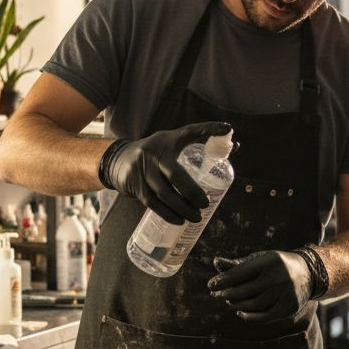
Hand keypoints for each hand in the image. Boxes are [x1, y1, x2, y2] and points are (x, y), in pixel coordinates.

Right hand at [101, 122, 231, 223]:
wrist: (119, 159)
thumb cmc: (156, 151)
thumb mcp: (172, 141)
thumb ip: (197, 139)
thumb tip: (230, 138)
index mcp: (168, 140)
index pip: (190, 132)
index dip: (208, 128)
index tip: (227, 129)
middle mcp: (153, 153)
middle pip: (176, 175)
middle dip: (192, 193)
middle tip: (205, 204)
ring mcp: (141, 169)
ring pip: (163, 193)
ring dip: (181, 208)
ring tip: (195, 217)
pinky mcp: (133, 184)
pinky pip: (152, 203)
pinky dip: (167, 214)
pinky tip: (178, 220)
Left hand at [209, 251, 312, 323]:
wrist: (308, 273)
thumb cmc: (275, 265)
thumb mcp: (259, 260)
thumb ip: (238, 264)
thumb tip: (215, 262)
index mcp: (269, 260)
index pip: (239, 273)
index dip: (222, 280)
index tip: (211, 285)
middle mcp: (279, 276)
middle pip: (244, 290)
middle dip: (226, 294)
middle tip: (216, 295)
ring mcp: (286, 292)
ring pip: (253, 305)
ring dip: (236, 305)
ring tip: (229, 301)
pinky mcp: (290, 307)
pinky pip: (264, 316)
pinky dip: (249, 317)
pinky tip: (240, 312)